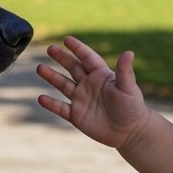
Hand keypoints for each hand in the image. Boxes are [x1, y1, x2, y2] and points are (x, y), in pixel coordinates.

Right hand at [36, 36, 150, 149]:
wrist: (129, 132)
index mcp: (101, 75)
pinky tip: (41, 98)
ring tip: (40, 68)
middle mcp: (89, 85)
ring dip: (52, 76)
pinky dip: (51, 104)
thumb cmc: (132, 108)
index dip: (78, 48)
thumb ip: (125, 71)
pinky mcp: (76, 115)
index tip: (67, 39)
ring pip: (63, 85)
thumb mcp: (128, 88)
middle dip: (61, 58)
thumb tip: (129, 52)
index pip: (87, 58)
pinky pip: (61, 108)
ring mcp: (81, 100)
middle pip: (72, 68)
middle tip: (50, 48)